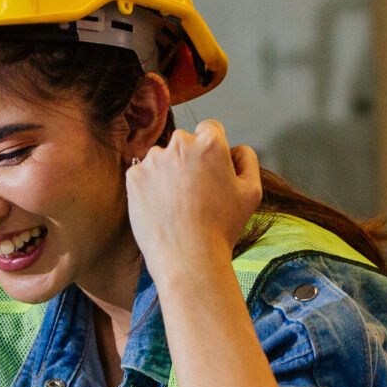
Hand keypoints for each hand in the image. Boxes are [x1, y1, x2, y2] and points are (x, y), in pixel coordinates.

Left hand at [126, 121, 261, 278]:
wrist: (188, 258)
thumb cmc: (222, 228)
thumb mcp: (252, 193)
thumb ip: (247, 160)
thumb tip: (235, 149)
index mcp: (210, 143)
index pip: (210, 129)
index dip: (213, 150)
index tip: (211, 170)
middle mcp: (179, 144)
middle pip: (184, 142)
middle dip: (189, 160)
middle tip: (196, 192)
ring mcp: (153, 160)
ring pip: (162, 159)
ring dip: (168, 173)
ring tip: (178, 205)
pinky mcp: (134, 177)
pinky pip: (144, 175)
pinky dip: (150, 188)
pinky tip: (162, 208)